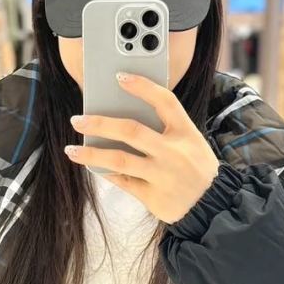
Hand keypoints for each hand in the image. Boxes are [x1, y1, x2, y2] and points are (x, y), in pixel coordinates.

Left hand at [65, 71, 219, 222]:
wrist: (212, 207)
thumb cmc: (196, 168)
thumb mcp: (192, 143)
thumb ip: (165, 130)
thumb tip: (122, 117)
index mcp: (186, 133)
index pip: (165, 102)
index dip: (143, 87)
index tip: (119, 76)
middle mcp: (174, 153)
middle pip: (132, 131)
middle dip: (101, 123)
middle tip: (78, 120)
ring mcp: (163, 175)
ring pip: (120, 160)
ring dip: (91, 155)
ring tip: (71, 150)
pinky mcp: (154, 197)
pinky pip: (123, 182)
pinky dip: (107, 173)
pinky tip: (93, 167)